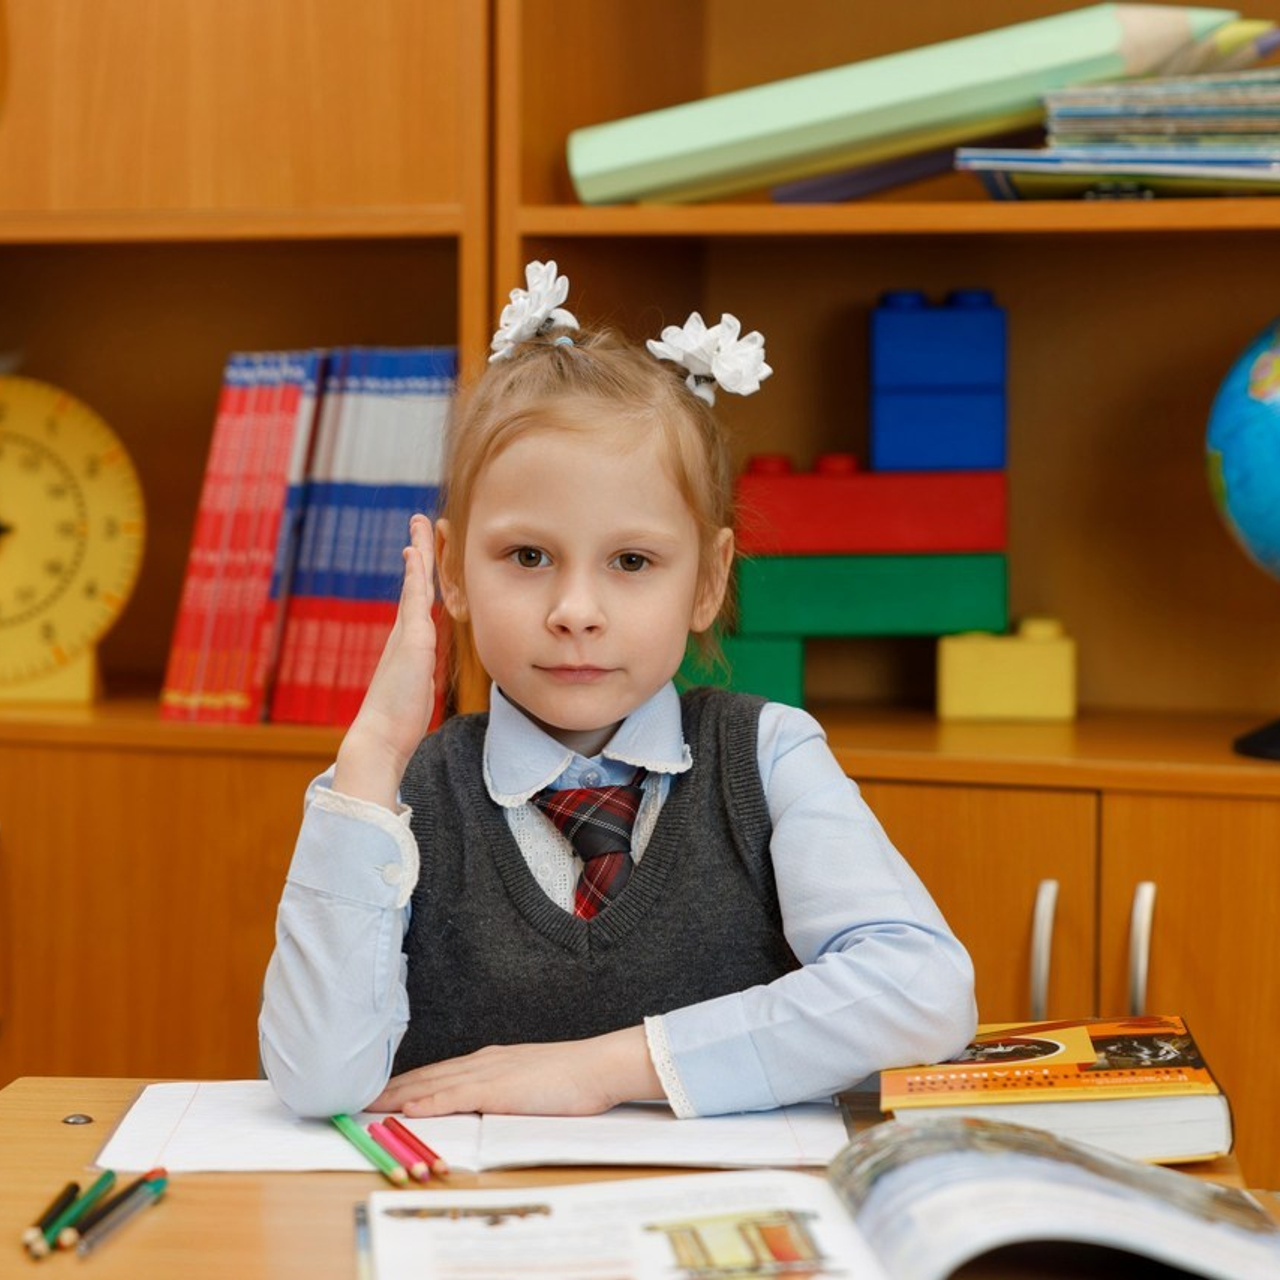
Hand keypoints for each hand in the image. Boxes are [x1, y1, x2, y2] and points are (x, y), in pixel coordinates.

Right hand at [334, 513, 438, 807]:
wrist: (380, 738)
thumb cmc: (398, 723)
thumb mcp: (416, 693)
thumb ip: (419, 677)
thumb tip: (420, 678)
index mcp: (410, 645)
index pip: (419, 601)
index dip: (422, 574)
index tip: (420, 549)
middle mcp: (405, 634)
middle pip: (416, 582)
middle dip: (419, 550)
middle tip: (419, 520)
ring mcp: (407, 636)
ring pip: (415, 584)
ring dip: (419, 552)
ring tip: (420, 523)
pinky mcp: (412, 643)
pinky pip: (414, 600)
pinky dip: (415, 575)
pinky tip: (415, 554)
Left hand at [367, 1026, 663, 1116]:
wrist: (597, 1066)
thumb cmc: (570, 1077)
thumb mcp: (526, 1080)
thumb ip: (500, 1087)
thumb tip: (480, 1101)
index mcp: (488, 1061)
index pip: (435, 1072)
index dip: (404, 1081)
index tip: (377, 1090)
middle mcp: (481, 1061)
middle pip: (425, 1075)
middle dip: (388, 1087)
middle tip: (354, 1096)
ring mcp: (488, 1073)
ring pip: (432, 1083)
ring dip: (397, 1094)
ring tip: (366, 1103)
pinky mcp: (498, 1089)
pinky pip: (456, 1096)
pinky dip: (429, 1101)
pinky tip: (408, 1109)